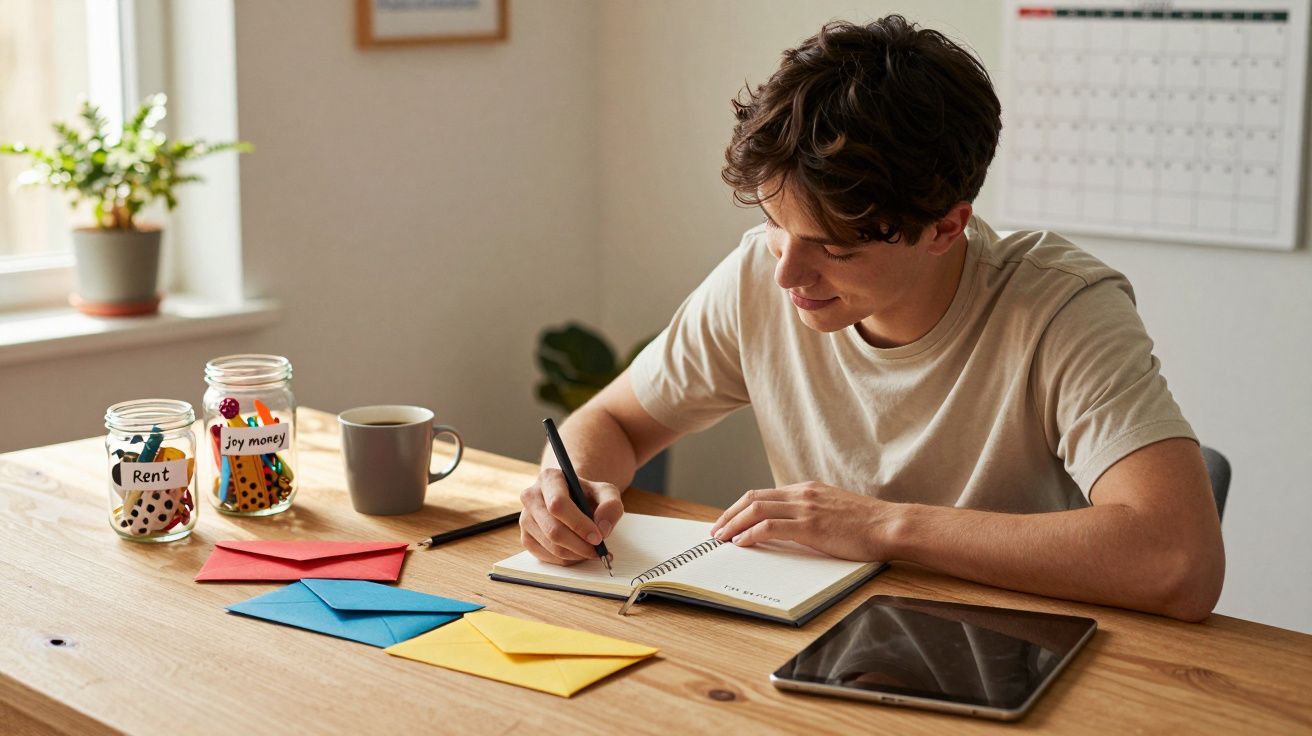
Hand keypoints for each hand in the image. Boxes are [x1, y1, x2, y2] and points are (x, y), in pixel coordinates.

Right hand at [519, 467, 623, 565]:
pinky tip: (579, 552)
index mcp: (549, 478)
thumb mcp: (606, 492)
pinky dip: (567, 560)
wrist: (573, 499)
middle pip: (553, 530)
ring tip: (592, 551)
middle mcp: (531, 496)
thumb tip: (602, 530)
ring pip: (551, 546)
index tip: (598, 537)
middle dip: (580, 545)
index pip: (558, 505)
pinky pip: (546, 557)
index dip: (579, 524)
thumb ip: (611, 506)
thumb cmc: (588, 495)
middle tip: (599, 550)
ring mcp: (525, 518)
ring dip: (576, 554)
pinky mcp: (525, 537)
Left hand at [709, 482, 896, 560]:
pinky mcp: (811, 525)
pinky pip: (770, 527)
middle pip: (753, 498)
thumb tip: (790, 526)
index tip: (728, 520)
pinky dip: (751, 534)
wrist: (890, 525)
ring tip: (722, 538)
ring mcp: (806, 508)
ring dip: (734, 524)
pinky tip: (742, 543)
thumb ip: (811, 511)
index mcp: (807, 489)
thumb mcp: (833, 509)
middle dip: (729, 514)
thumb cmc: (868, 523)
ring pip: (756, 510)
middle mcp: (803, 493)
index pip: (763, 494)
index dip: (740, 507)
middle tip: (716, 531)